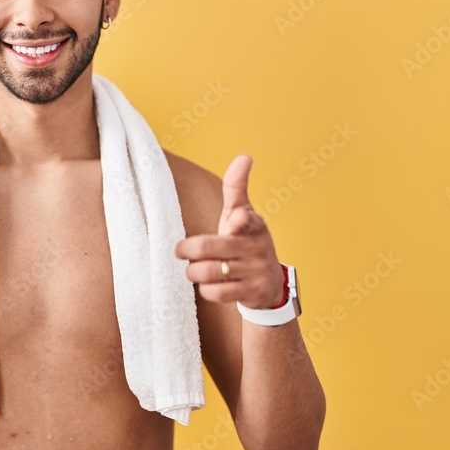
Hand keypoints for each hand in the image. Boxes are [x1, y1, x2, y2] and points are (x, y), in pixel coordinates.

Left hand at [174, 155, 284, 308]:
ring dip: (193, 271)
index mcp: (253, 224)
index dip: (239, 220)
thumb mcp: (243, 214)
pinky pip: (216, 292)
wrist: (270, 284)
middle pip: (208, 247)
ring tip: (192, 269)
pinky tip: (209, 284)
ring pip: (208, 271)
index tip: (237, 219)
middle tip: (179, 250)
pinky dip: (206, 289)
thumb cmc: (246, 242)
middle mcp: (255, 247)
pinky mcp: (251, 292)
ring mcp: (254, 270)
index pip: (245, 218)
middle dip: (186, 250)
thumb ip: (237, 188)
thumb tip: (244, 156)